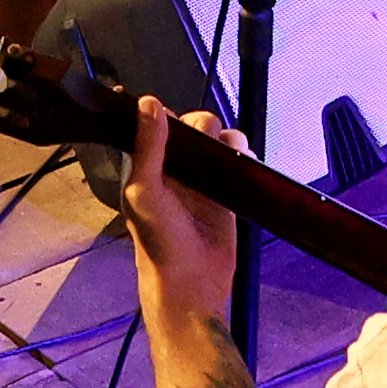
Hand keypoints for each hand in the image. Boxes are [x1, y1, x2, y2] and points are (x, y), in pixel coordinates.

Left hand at [122, 102, 242, 330]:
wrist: (192, 282)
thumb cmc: (158, 243)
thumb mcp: (144, 190)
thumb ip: (148, 146)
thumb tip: (149, 105)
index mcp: (147, 165)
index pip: (158, 123)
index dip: (168, 116)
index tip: (176, 123)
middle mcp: (173, 169)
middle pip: (193, 126)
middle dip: (201, 127)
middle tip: (202, 148)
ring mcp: (200, 180)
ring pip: (217, 139)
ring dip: (225, 138)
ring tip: (225, 153)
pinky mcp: (224, 192)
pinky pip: (236, 160)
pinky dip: (242, 154)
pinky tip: (241, 162)